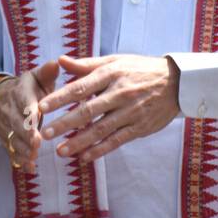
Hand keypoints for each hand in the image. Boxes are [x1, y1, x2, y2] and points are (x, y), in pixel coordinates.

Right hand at [0, 60, 59, 173]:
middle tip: (36, 143)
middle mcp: (10, 110)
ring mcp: (6, 126)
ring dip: (23, 149)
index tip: (36, 120)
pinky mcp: (6, 138)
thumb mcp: (35, 77)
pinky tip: (29, 168)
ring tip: (33, 157)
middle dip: (25, 134)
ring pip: (13, 138)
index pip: (24, 102)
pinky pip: (11, 150)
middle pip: (17, 123)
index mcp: (20, 93)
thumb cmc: (27, 88)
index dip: (29, 112)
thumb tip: (58, 62)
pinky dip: (19, 160)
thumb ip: (47, 72)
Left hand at [39, 54, 180, 162]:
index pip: (80, 87)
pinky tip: (84, 156)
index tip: (41, 107)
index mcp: (111, 73)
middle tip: (44, 133)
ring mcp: (131, 112)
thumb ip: (86, 64)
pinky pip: (117, 140)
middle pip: (88, 111)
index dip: (60, 98)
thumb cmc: (140, 69)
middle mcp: (120, 93)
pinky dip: (100, 149)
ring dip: (79, 141)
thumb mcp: (115, 61)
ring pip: (101, 129)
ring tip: (60, 151)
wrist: (177, 82)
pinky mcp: (140, 127)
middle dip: (65, 124)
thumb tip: (60, 60)